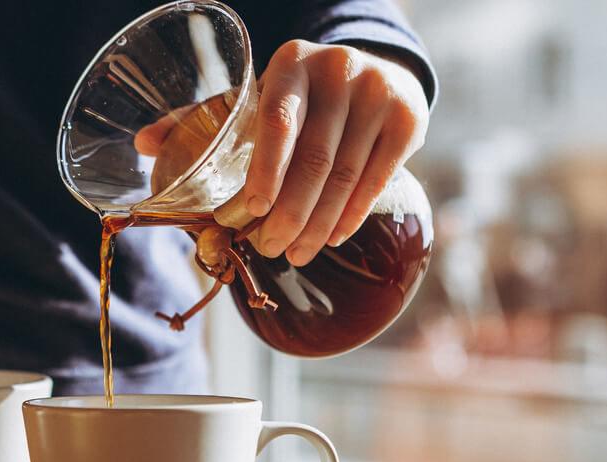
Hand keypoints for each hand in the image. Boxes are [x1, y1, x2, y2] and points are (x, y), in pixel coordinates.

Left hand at [245, 40, 428, 265]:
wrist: (380, 72)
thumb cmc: (310, 96)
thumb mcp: (278, 93)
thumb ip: (242, 127)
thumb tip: (198, 175)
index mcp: (294, 62)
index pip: (279, 120)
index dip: (266, 168)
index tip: (255, 210)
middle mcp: (339, 70)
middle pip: (314, 157)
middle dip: (290, 212)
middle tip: (271, 246)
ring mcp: (378, 93)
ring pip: (344, 176)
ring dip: (318, 224)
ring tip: (297, 253)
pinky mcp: (407, 121)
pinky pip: (375, 181)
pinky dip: (351, 216)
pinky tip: (332, 238)